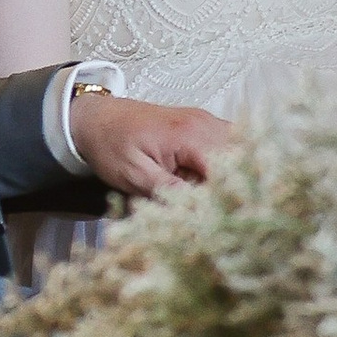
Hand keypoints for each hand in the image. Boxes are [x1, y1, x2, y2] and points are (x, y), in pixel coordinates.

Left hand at [69, 90, 225, 197]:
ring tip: (209, 197)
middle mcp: (203, 123)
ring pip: (237, 151)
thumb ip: (168, 190)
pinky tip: (206, 182)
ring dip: (229, 176)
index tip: (221, 219)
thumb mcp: (134, 175)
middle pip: (240, 158)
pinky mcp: (201, 125)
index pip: (228, 168)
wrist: (96, 117)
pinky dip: (223, 165)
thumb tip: (200, 211)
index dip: (229, 196)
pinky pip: (226, 145)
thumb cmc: (111, 145)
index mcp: (188, 135)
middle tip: (213, 210)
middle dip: (233, 186)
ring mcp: (204, 121)